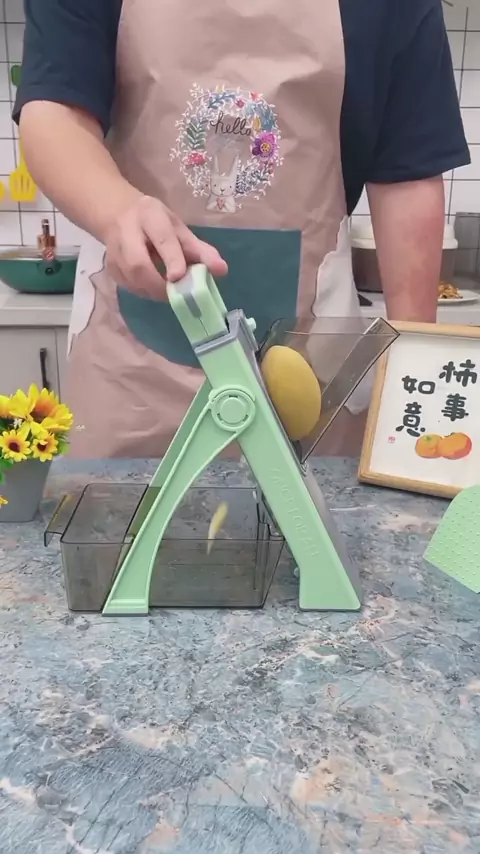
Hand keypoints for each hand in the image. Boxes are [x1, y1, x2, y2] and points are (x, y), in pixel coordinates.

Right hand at [104, 194, 227, 298]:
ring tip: (169, 291)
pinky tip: (154, 287)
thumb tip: (221, 270)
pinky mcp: (110, 268)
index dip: (172, 259)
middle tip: (177, 294)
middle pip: (138, 264)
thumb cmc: (155, 223)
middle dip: (158, 284)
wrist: (117, 214)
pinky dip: (145, 292)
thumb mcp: (179, 229)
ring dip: (153, 291)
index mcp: (149, 216)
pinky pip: (129, 287)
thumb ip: (200, 250)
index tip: (179, 276)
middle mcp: (127, 232)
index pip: (162, 239)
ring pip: (131, 279)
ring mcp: (114, 251)